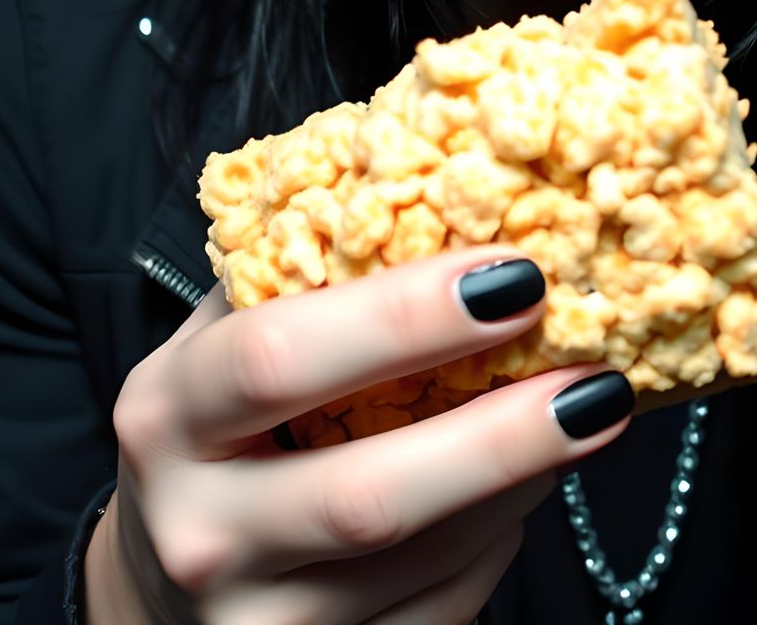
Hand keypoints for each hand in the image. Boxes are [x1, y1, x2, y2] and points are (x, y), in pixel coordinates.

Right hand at [87, 245, 635, 624]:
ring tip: (588, 410)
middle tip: (598, 376)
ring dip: (523, 482)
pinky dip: (499, 539)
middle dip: (500, 434)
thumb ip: (299, 269)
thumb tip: (447, 176)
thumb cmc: (213, 430)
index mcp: (169, 418)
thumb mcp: (217, 341)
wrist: (158, 596)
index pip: (280, 359)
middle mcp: (203, 533)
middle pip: (368, 493)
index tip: (514, 275)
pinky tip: (528, 482)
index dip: (402, 316)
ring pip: (425, 561)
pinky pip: (441, 612)